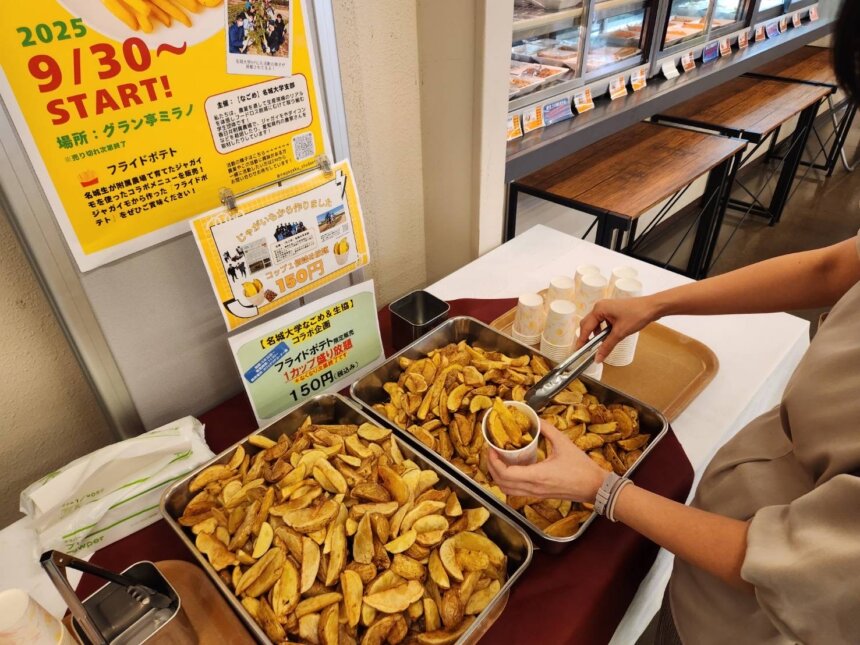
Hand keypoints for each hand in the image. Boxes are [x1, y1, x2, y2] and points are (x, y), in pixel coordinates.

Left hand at [487, 420, 606, 501]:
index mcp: (537, 475)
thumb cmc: (582, 468)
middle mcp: (533, 488)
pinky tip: (513, 469)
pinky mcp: (540, 495)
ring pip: (508, 490)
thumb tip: (535, 418)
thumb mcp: (563, 443)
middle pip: (502, 483)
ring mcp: (536, 494)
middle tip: (492, 452)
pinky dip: (508, 482)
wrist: (595, 487)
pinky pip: (517, 491)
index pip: (505, 473)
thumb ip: (547, 428)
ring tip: (499, 461)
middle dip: (492, 468)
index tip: (492, 449)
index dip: (493, 461)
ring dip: (498, 477)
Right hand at [576, 295, 658, 362]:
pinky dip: (603, 331)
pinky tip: (608, 337)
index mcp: (599, 309)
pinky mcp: (613, 310)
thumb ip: (607, 346)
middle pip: (588, 324)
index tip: (578, 351)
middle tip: (586, 350)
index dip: (581, 340)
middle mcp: (600, 306)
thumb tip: (597, 358)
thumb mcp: (620, 333)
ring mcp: (607, 307)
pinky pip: (603, 322)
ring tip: (600, 345)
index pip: (585, 327)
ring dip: (596, 334)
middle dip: (587, 337)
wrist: (653, 307)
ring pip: (596, 323)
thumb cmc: (637, 315)